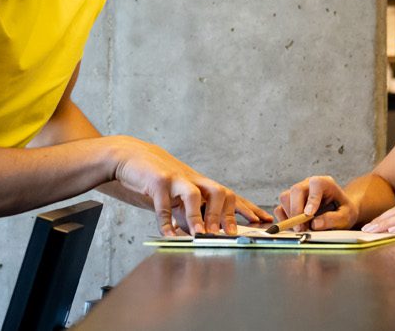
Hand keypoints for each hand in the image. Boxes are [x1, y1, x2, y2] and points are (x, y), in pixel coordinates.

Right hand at [105, 136, 270, 235]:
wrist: (132, 158)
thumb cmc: (159, 181)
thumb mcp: (180, 198)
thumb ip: (193, 215)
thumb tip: (205, 236)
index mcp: (202, 185)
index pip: (230, 196)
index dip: (247, 208)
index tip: (262, 220)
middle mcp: (194, 180)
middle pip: (219, 192)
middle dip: (226, 214)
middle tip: (229, 234)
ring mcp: (176, 179)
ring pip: (193, 194)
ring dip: (198, 216)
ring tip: (201, 235)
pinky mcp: (156, 181)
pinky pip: (163, 203)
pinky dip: (166, 221)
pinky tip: (169, 235)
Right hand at [274, 176, 358, 230]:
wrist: (339, 212)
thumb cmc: (343, 212)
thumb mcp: (346, 217)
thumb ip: (333, 219)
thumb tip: (315, 224)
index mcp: (325, 183)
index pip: (315, 185)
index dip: (311, 199)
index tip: (309, 214)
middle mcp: (308, 184)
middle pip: (295, 190)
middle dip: (296, 210)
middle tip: (301, 228)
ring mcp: (297, 192)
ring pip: (285, 198)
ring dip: (290, 215)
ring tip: (301, 229)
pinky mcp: (289, 202)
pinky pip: (279, 209)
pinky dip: (284, 219)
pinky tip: (295, 227)